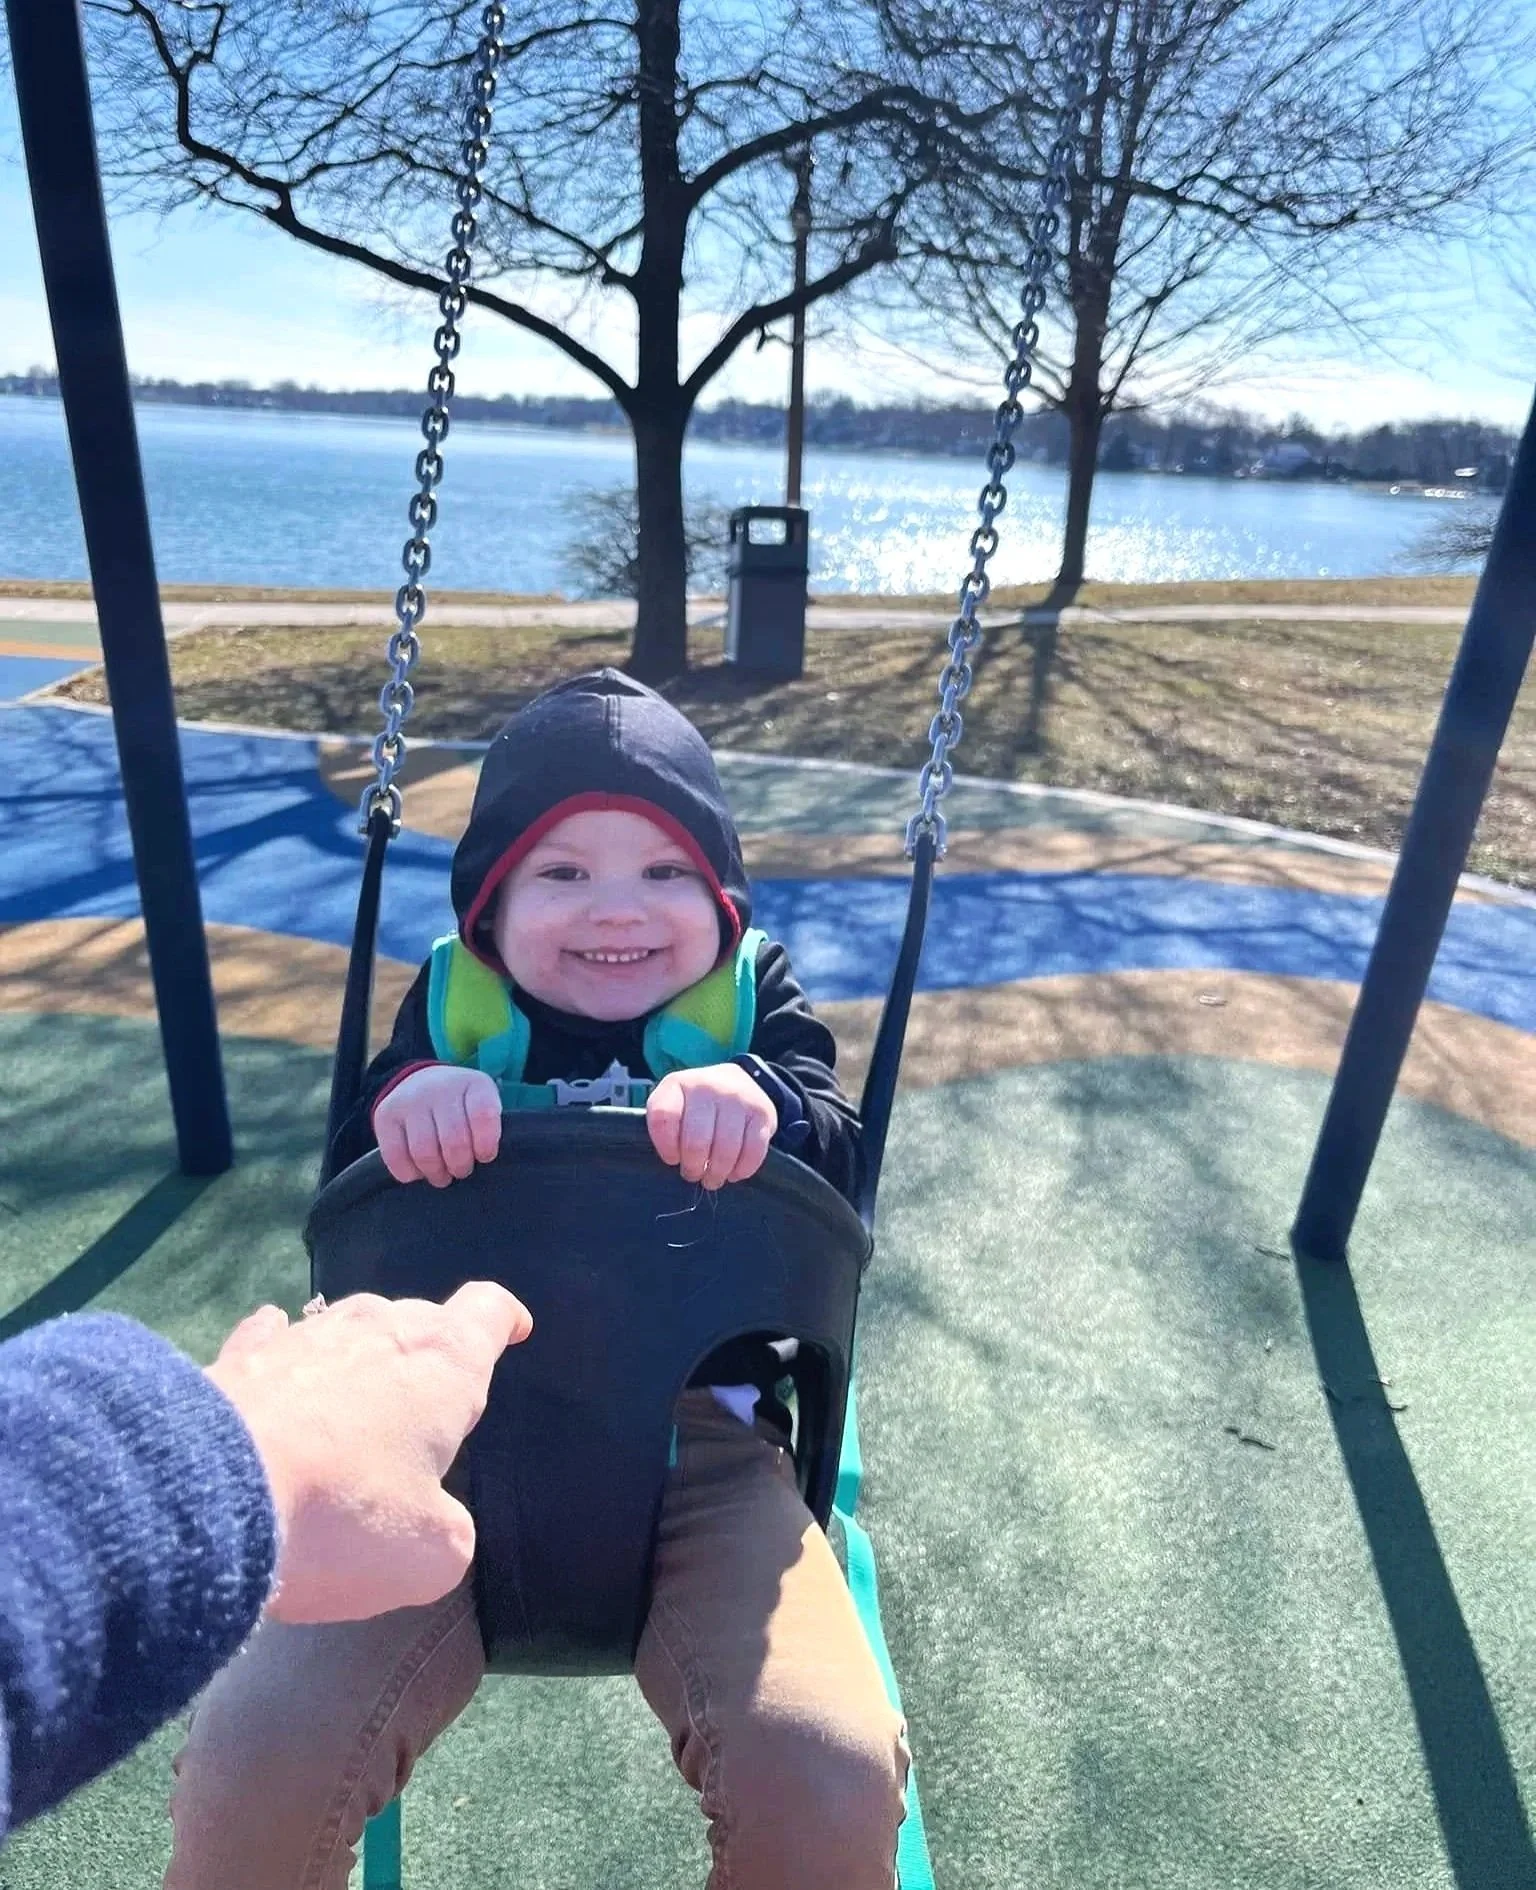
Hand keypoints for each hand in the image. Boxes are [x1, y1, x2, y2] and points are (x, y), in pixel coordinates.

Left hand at [206, 1283, 532, 1623]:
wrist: (207, 1498)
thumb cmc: (343, 1516)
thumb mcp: (431, 1556)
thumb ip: (449, 1529)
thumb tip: (430, 1517)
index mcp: (444, 1362)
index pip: (488, 1311)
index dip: (504, 1321)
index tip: (511, 1331)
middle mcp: (380, 1327)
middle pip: (418, 1323)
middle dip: (425, 1360)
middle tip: (418, 1413)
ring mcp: (305, 1333)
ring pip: (348, 1331)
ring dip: (355, 1363)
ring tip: (347, 1407)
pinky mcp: (239, 1354)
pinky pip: (273, 1340)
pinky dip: (281, 1354)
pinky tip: (271, 1365)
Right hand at [374, 1065, 502, 1186]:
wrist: (422, 1083)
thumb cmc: (462, 1107)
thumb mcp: (484, 1106)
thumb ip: (489, 1129)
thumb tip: (482, 1160)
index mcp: (474, 1084)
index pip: (484, 1116)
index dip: (486, 1146)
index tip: (484, 1156)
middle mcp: (441, 1087)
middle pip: (454, 1141)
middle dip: (460, 1166)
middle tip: (461, 1170)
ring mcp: (410, 1099)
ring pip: (424, 1152)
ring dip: (436, 1173)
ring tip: (442, 1175)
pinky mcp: (385, 1115)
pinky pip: (396, 1156)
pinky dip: (410, 1173)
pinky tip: (419, 1171)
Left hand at [646, 1063, 777, 1188]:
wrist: (732, 1082)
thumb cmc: (695, 1106)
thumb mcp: (672, 1106)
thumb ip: (663, 1127)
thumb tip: (673, 1160)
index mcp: (678, 1085)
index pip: (663, 1117)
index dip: (666, 1147)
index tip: (672, 1158)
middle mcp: (708, 1086)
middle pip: (696, 1142)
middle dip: (693, 1168)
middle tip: (693, 1173)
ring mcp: (738, 1098)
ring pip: (725, 1150)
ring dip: (717, 1173)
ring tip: (712, 1178)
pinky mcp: (762, 1113)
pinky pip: (753, 1152)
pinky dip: (742, 1170)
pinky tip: (734, 1172)